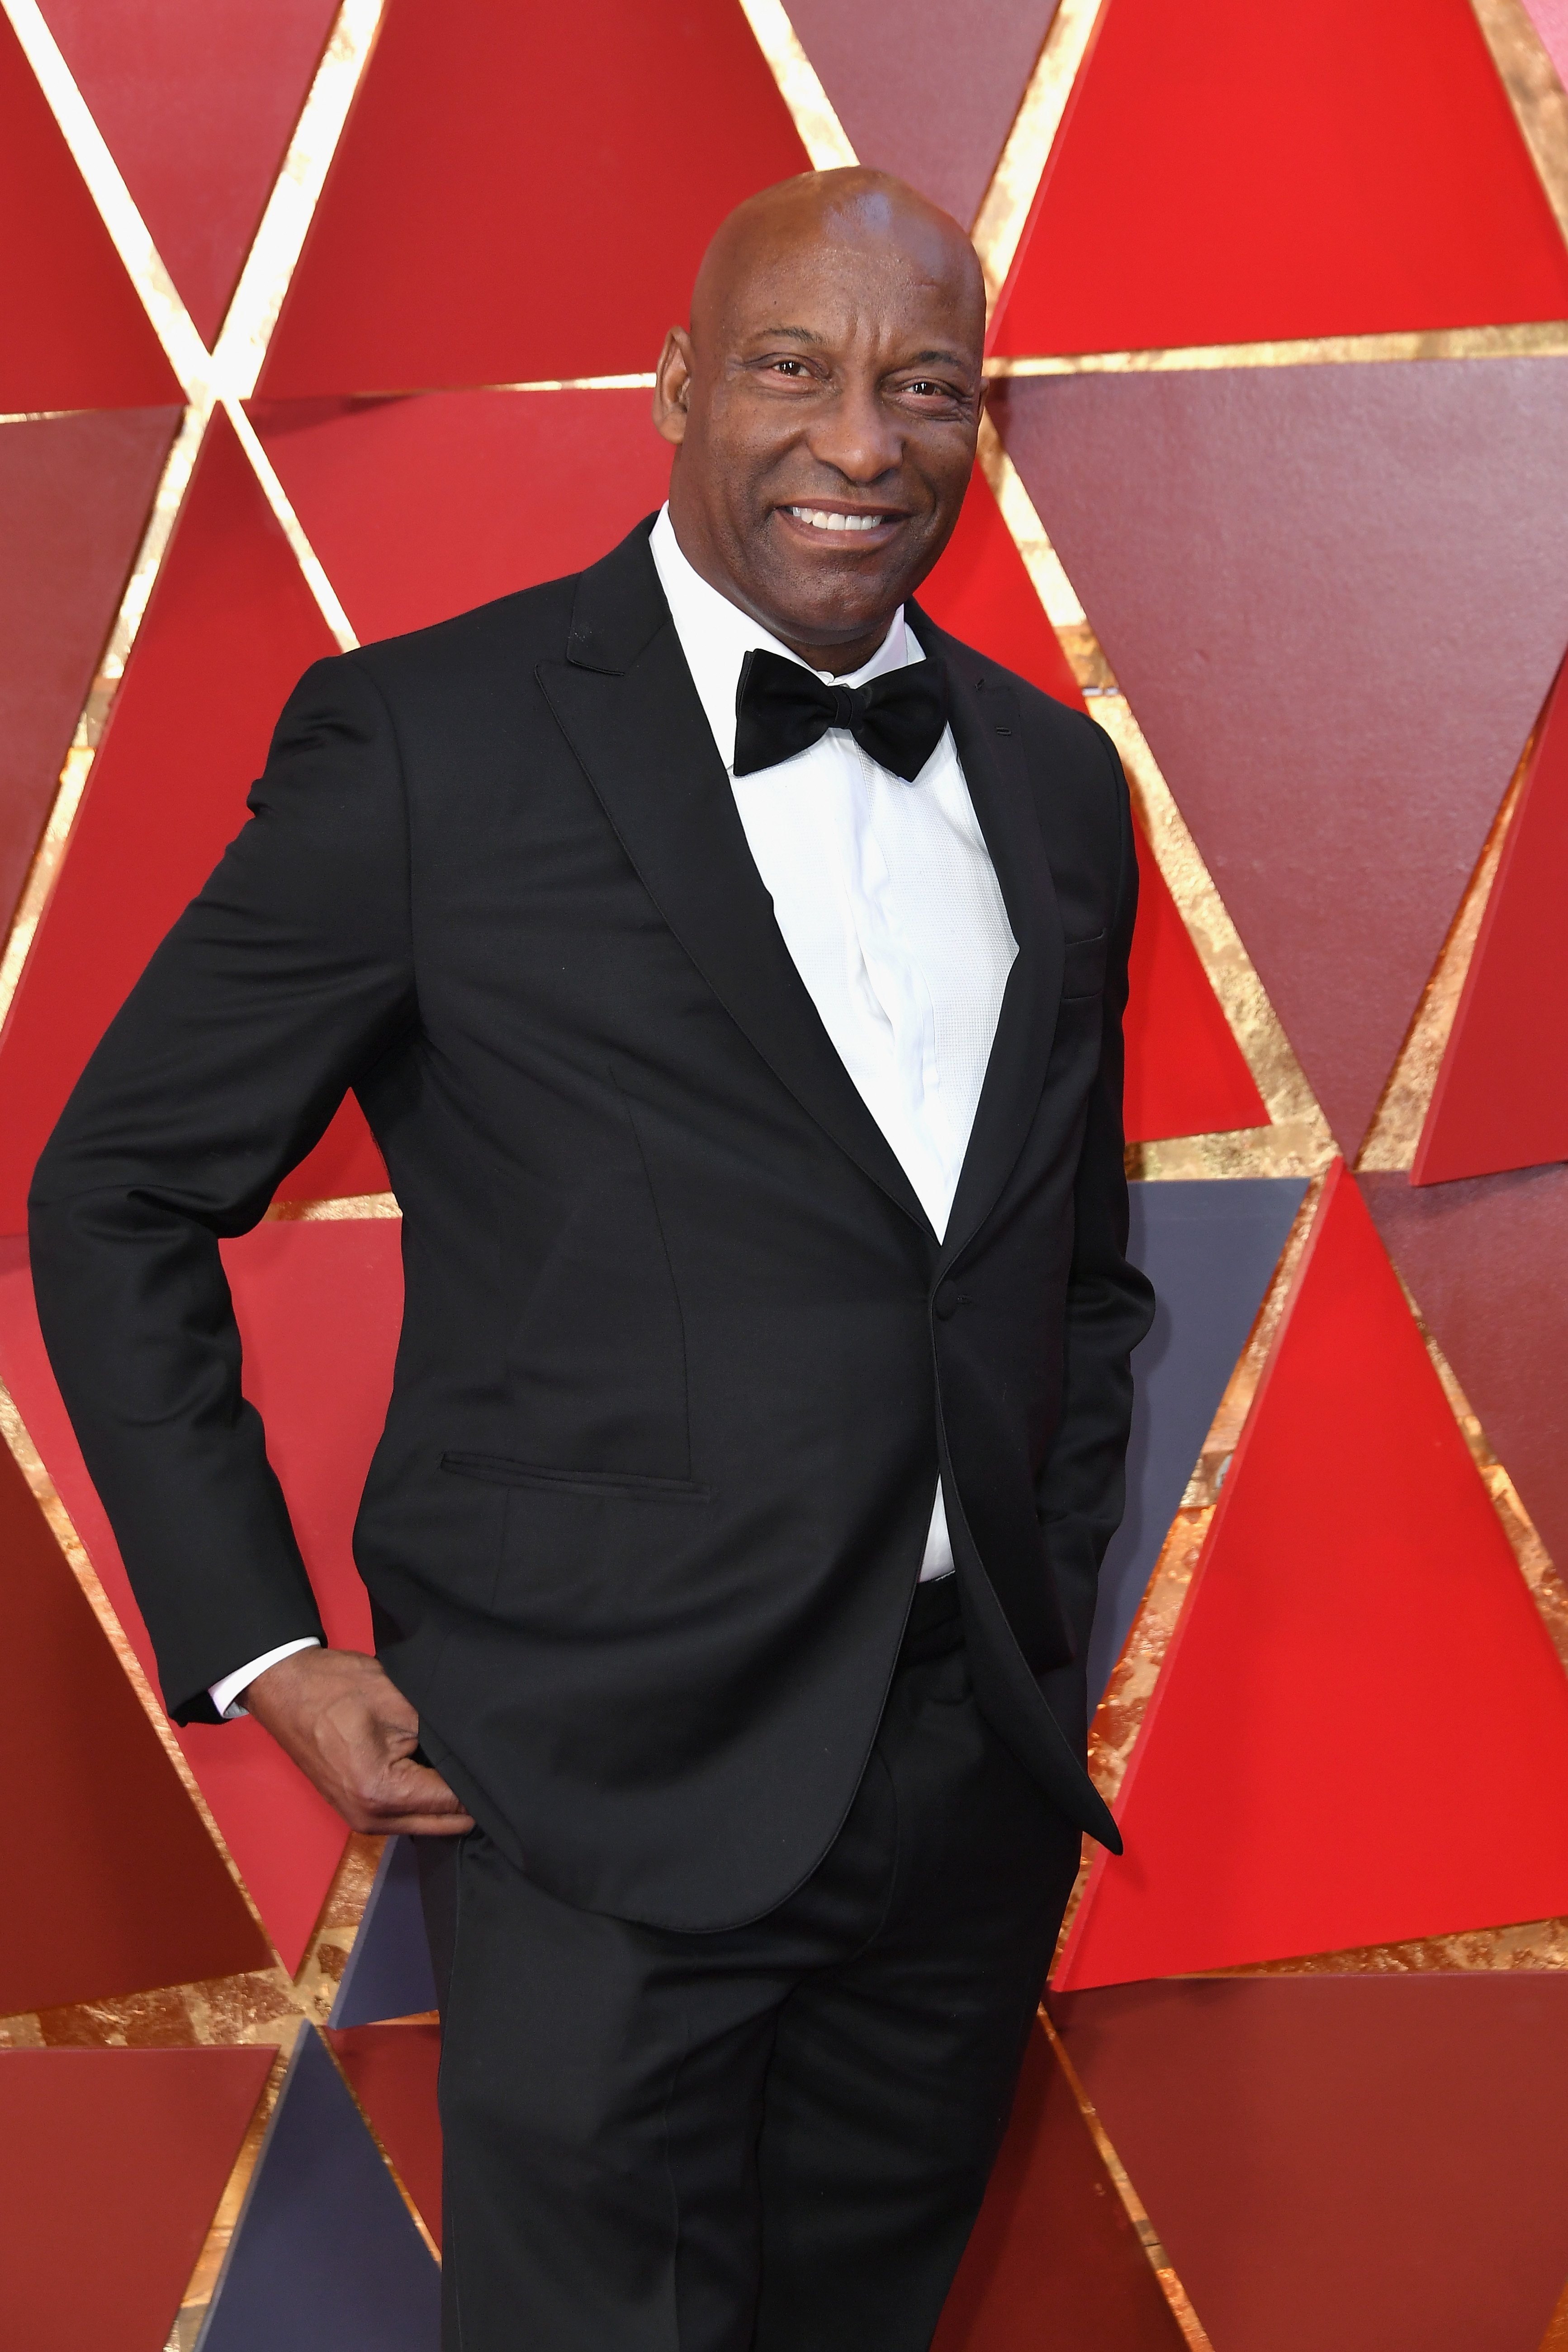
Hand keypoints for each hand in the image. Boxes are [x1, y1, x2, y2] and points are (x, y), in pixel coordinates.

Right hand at [243, 1646, 474, 1835]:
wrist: (284, 1687)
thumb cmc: (335, 1688)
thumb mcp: (400, 1702)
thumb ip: (443, 1736)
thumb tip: (480, 1757)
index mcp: (382, 1794)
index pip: (454, 1802)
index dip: (482, 1783)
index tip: (502, 1764)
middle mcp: (372, 1820)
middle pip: (444, 1823)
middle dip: (469, 1799)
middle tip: (491, 1764)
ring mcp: (362, 1820)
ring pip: (427, 1822)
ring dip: (446, 1799)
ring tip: (465, 1763)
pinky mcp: (358, 1811)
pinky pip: (407, 1815)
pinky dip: (425, 1798)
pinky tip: (438, 1769)